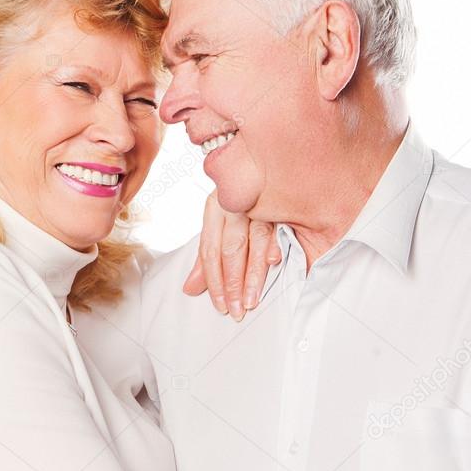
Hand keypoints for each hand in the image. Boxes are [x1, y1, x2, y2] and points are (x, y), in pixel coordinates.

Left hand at [184, 190, 281, 321]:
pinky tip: (274, 262)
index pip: (210, 250)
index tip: (221, 305)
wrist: (260, 160)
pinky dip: (275, 244)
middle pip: (230, 249)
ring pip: (254, 242)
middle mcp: (234, 204)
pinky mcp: (281, 202)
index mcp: (215, 208)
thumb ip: (206, 260)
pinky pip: (278, 226)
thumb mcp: (219, 225)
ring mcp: (259, 202)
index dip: (214, 281)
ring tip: (252, 300)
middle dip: (233, 283)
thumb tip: (190, 289)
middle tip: (236, 310)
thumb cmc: (239, 202)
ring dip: (254, 274)